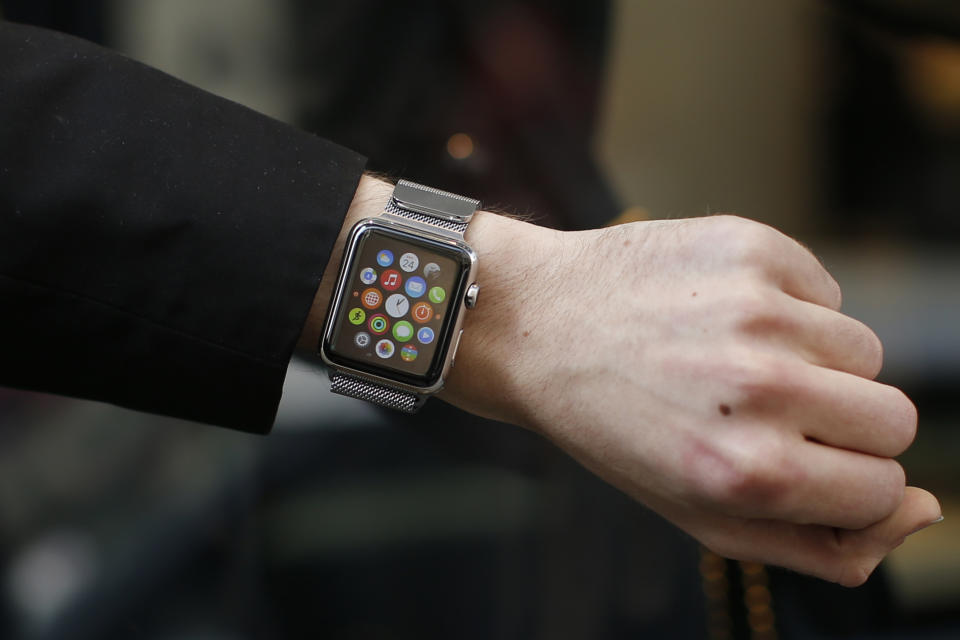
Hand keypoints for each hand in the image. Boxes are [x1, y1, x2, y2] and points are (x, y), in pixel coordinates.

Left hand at [446, 213, 940, 585]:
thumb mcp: (697, 513)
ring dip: (814, 361)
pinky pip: (824, 291)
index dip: (843, 480)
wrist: (537, 326)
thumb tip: (923, 509)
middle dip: (844, 424)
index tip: (795, 463)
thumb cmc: (616, 428)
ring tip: (731, 360)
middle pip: (894, 417)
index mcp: (748, 471)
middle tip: (767, 412)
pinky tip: (719, 314)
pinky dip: (789, 307)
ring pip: (864, 349)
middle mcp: (761, 387)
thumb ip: (817, 544)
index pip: (885, 487)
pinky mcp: (752, 245)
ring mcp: (759, 308)